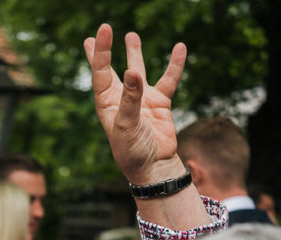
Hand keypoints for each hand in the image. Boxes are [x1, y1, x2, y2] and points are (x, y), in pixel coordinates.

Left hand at [84, 25, 186, 184]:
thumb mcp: (127, 126)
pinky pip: (168, 80)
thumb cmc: (133, 152)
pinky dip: (174, 65)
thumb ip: (130, 99)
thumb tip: (133, 72)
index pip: (101, 72)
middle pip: (110, 69)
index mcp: (106, 104)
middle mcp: (121, 99)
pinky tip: (179, 48)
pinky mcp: (160, 103)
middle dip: (105, 51)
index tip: (102, 31)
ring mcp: (141, 100)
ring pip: (137, 71)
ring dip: (134, 53)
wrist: (154, 167)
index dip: (101, 51)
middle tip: (101, 32)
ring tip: (131, 36)